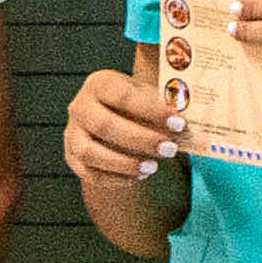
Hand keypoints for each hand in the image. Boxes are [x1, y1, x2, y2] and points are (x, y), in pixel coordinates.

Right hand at [60, 63, 179, 191]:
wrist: (114, 121)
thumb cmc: (136, 107)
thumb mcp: (149, 97)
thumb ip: (164, 107)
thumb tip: (189, 123)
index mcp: (100, 83)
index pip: (122, 95)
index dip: (151, 109)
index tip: (179, 121)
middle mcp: (80, 107)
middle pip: (105, 125)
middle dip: (141, 140)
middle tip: (170, 149)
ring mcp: (73, 134)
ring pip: (92, 153)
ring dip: (125, 163)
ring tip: (153, 167)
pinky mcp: (72, 158)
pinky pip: (91, 174)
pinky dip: (116, 179)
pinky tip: (139, 176)